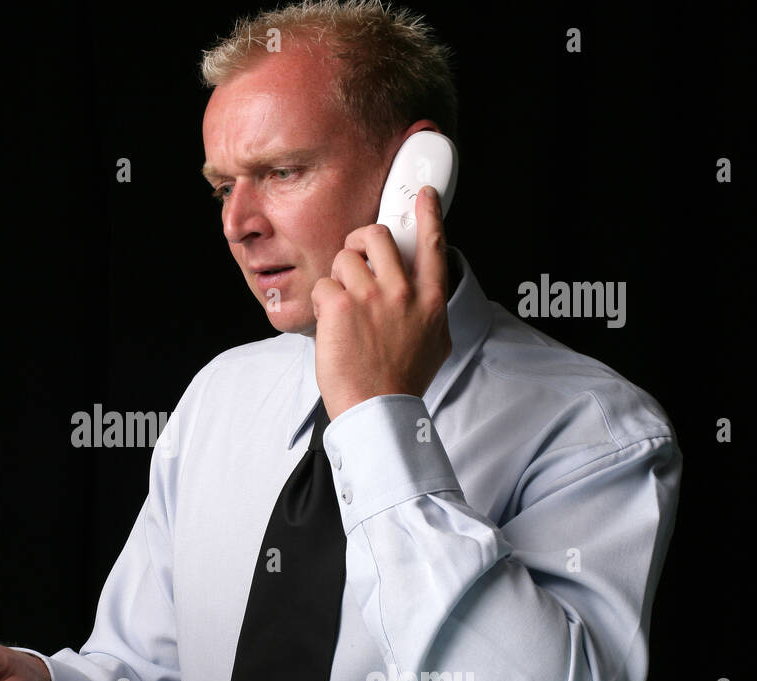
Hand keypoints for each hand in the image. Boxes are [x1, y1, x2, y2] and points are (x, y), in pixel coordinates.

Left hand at [310, 185, 451, 419]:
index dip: (427, 214)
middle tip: (354, 256)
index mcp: (429, 299)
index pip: (433, 243)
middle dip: (360, 240)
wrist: (377, 408)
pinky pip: (323, 284)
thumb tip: (428, 295)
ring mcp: (371, 296)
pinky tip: (330, 323)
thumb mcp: (435, 342)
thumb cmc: (402, 380)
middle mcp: (403, 291)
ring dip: (338, 278)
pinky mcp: (340, 305)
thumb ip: (431, 311)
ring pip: (345, 258)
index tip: (424, 197)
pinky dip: (321, 301)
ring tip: (342, 307)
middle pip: (377, 236)